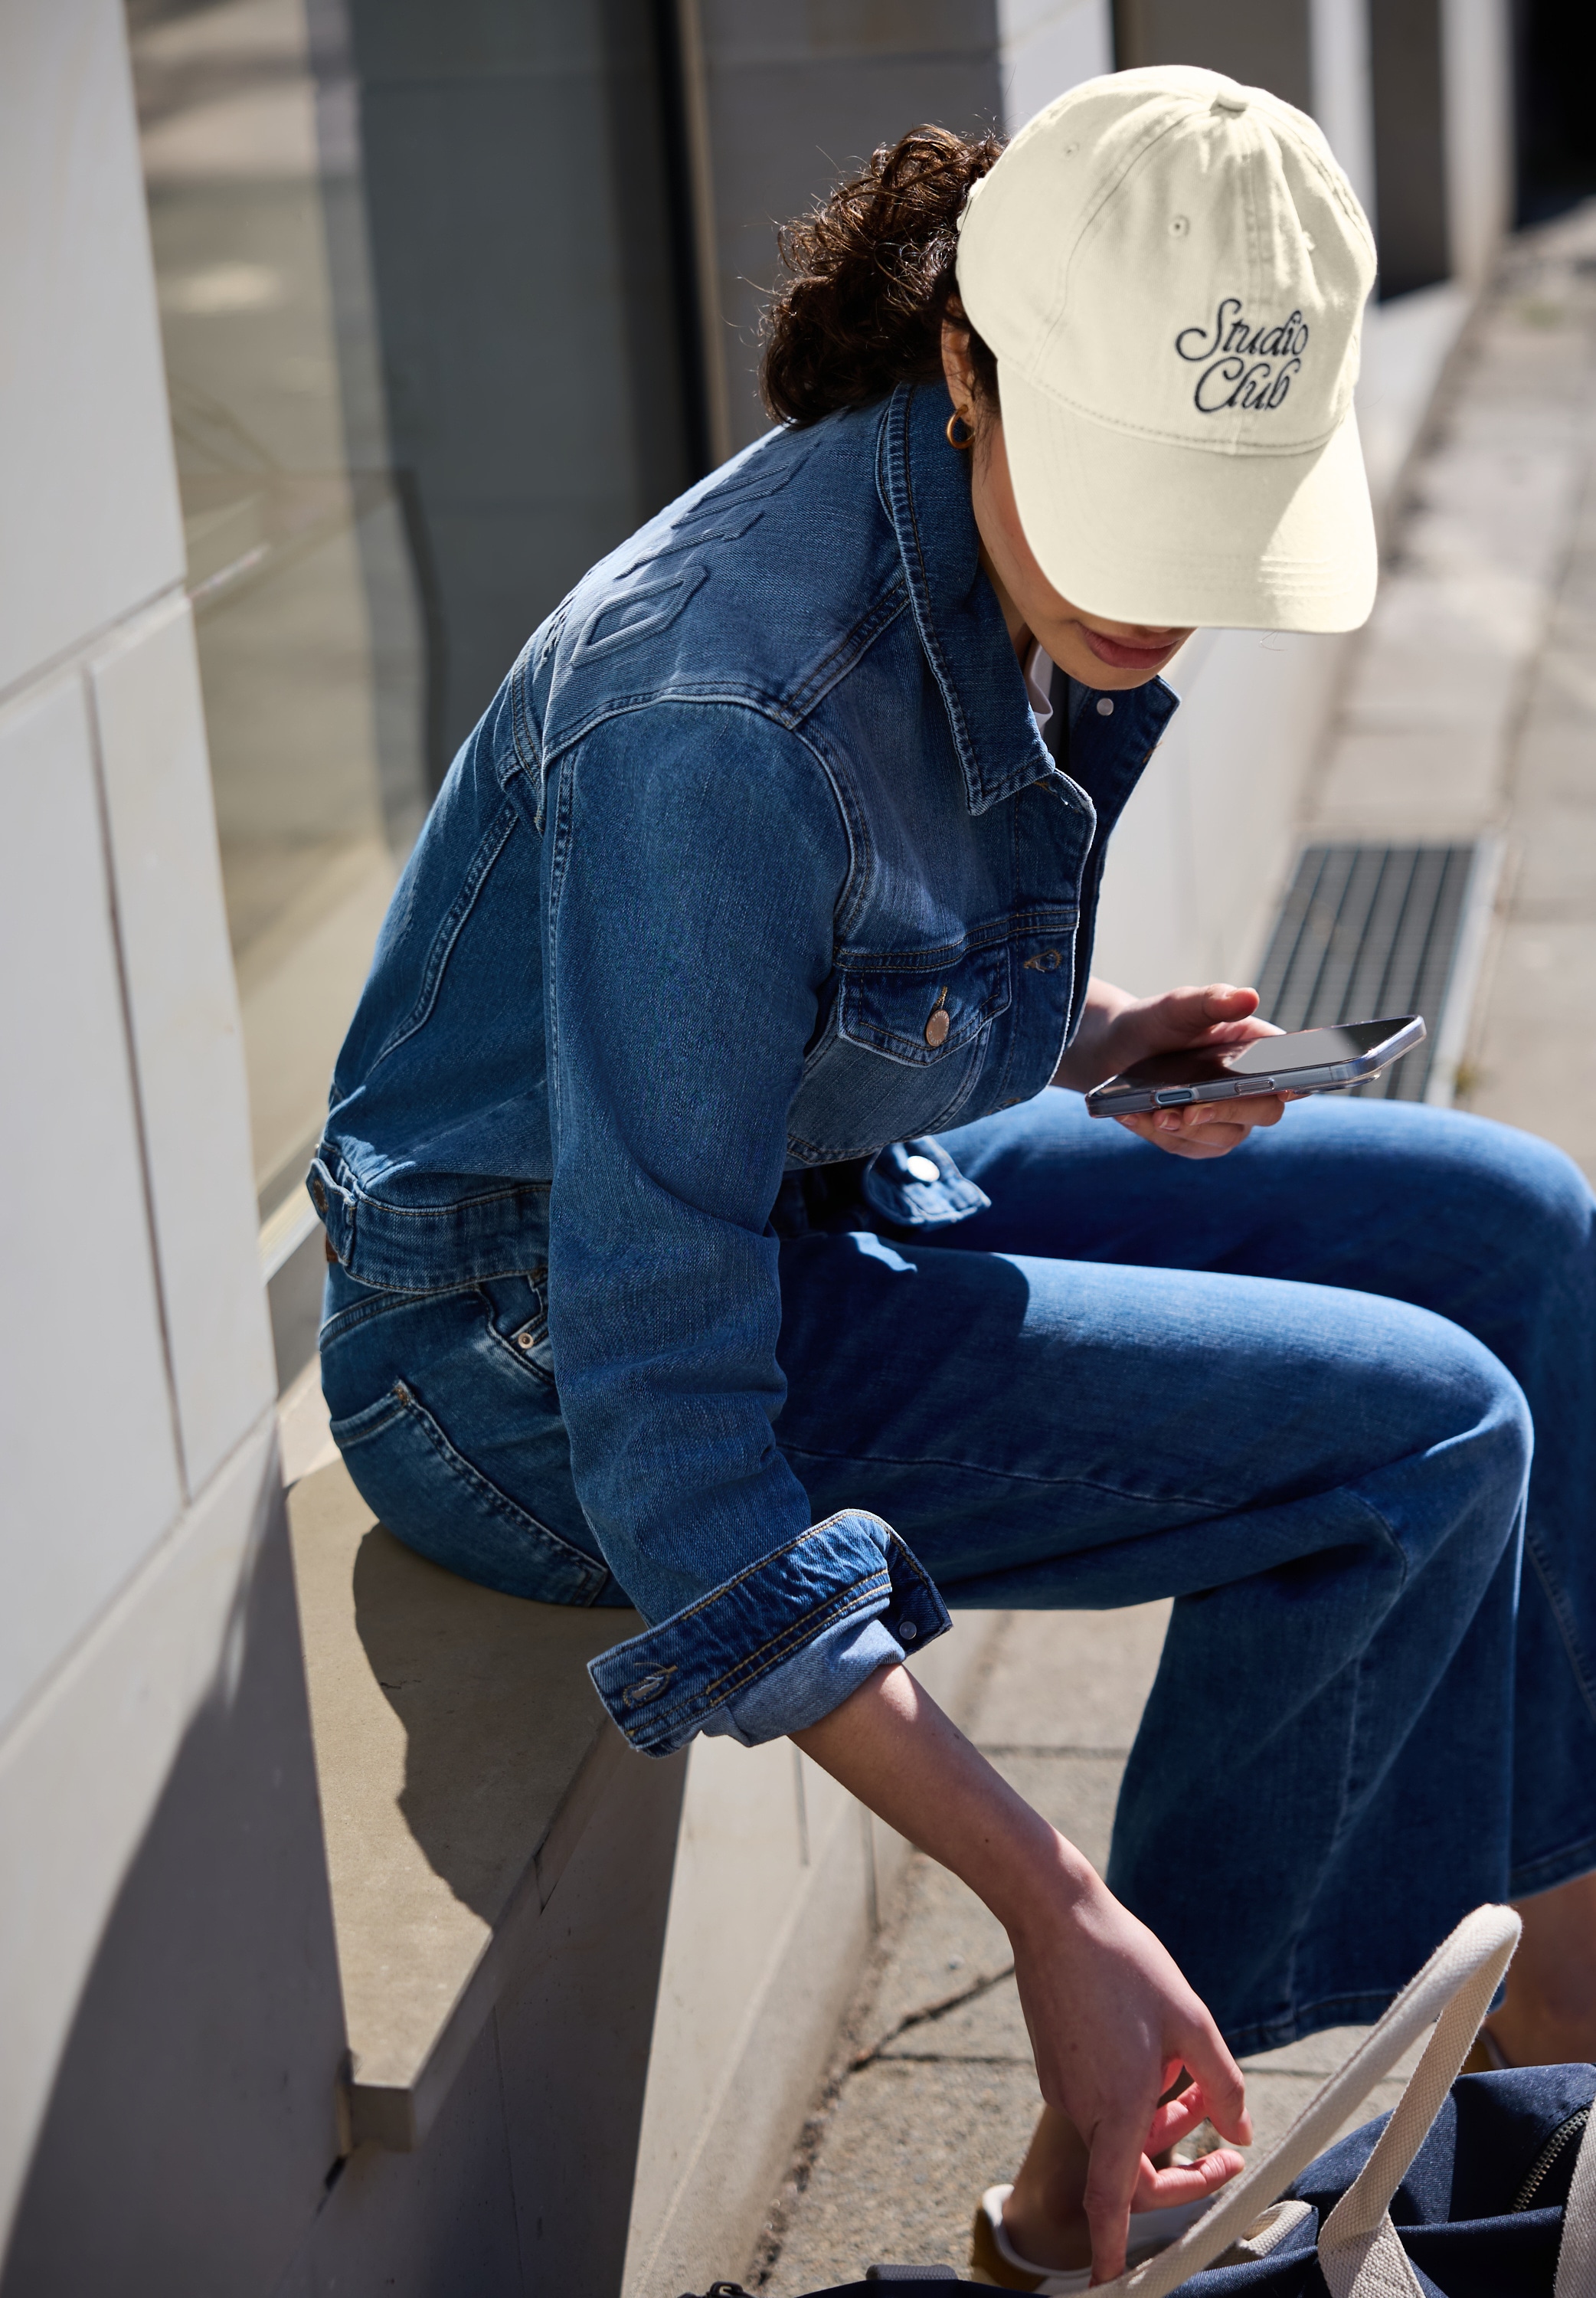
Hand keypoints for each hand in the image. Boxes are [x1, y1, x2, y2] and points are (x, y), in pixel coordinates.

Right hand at [1007, 1849, 1250, 2281]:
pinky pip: (1100, 2098)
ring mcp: (1063, 2085)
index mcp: (1116, 2106)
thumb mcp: (1190, 2021)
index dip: (1113, 2252)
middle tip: (1224, 2143)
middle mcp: (1084, 2105)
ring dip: (1162, 2116)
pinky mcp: (1055, 2063)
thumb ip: (1221, 2084)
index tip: (1113, 2286)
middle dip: (1179, 2162)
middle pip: (1129, 2168)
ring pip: (1119, 2127)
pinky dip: (1134, 2091)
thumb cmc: (1123, 1963)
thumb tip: (1242, 2130)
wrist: (1055, 1916)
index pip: (1111, 2203)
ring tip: (1190, 2073)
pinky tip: (1152, 2046)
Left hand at [1056, 980, 1285, 1159]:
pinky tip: (1133, 1117)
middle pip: (1264, 1112)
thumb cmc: (1161, 1022)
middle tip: (1193, 1111)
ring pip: (1224, 1137)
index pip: (1293, 1068)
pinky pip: (1187, 1146)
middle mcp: (1252, 1089)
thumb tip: (1248, 997)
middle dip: (1228, 1113)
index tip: (1281, 1088)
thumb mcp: (1182, 1005)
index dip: (1295, 1081)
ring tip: (1156, 1115)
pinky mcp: (1199, 1140)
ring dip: (1187, 1130)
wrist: (1120, 1048)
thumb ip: (1213, 1001)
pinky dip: (1160, 1135)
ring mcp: (1228, 1119)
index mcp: (1259, 1050)